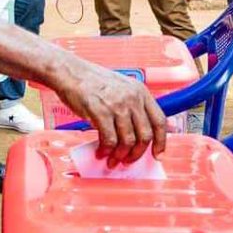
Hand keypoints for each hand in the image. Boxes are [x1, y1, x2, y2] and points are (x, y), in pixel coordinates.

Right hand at [52, 56, 167, 165]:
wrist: (71, 72)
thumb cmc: (93, 81)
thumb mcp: (122, 88)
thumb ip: (134, 107)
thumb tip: (140, 133)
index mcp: (141, 91)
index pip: (159, 121)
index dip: (161, 141)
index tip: (157, 154)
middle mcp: (132, 98)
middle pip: (145, 135)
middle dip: (137, 153)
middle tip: (128, 160)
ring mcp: (118, 105)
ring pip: (128, 141)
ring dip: (120, 156)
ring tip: (111, 159)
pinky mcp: (101, 112)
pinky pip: (109, 140)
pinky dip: (106, 151)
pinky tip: (101, 152)